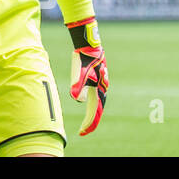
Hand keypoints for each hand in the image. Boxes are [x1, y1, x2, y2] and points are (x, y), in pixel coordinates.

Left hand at [67, 16, 107, 135]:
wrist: (89, 45)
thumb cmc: (84, 59)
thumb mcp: (80, 72)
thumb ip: (78, 85)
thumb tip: (77, 99)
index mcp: (98, 90)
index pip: (95, 112)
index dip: (89, 124)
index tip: (82, 133)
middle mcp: (101, 90)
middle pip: (97, 110)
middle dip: (91, 122)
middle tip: (83, 131)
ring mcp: (99, 85)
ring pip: (97, 104)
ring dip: (92, 114)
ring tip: (86, 122)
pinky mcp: (95, 80)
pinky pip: (95, 96)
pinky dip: (91, 103)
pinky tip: (85, 101)